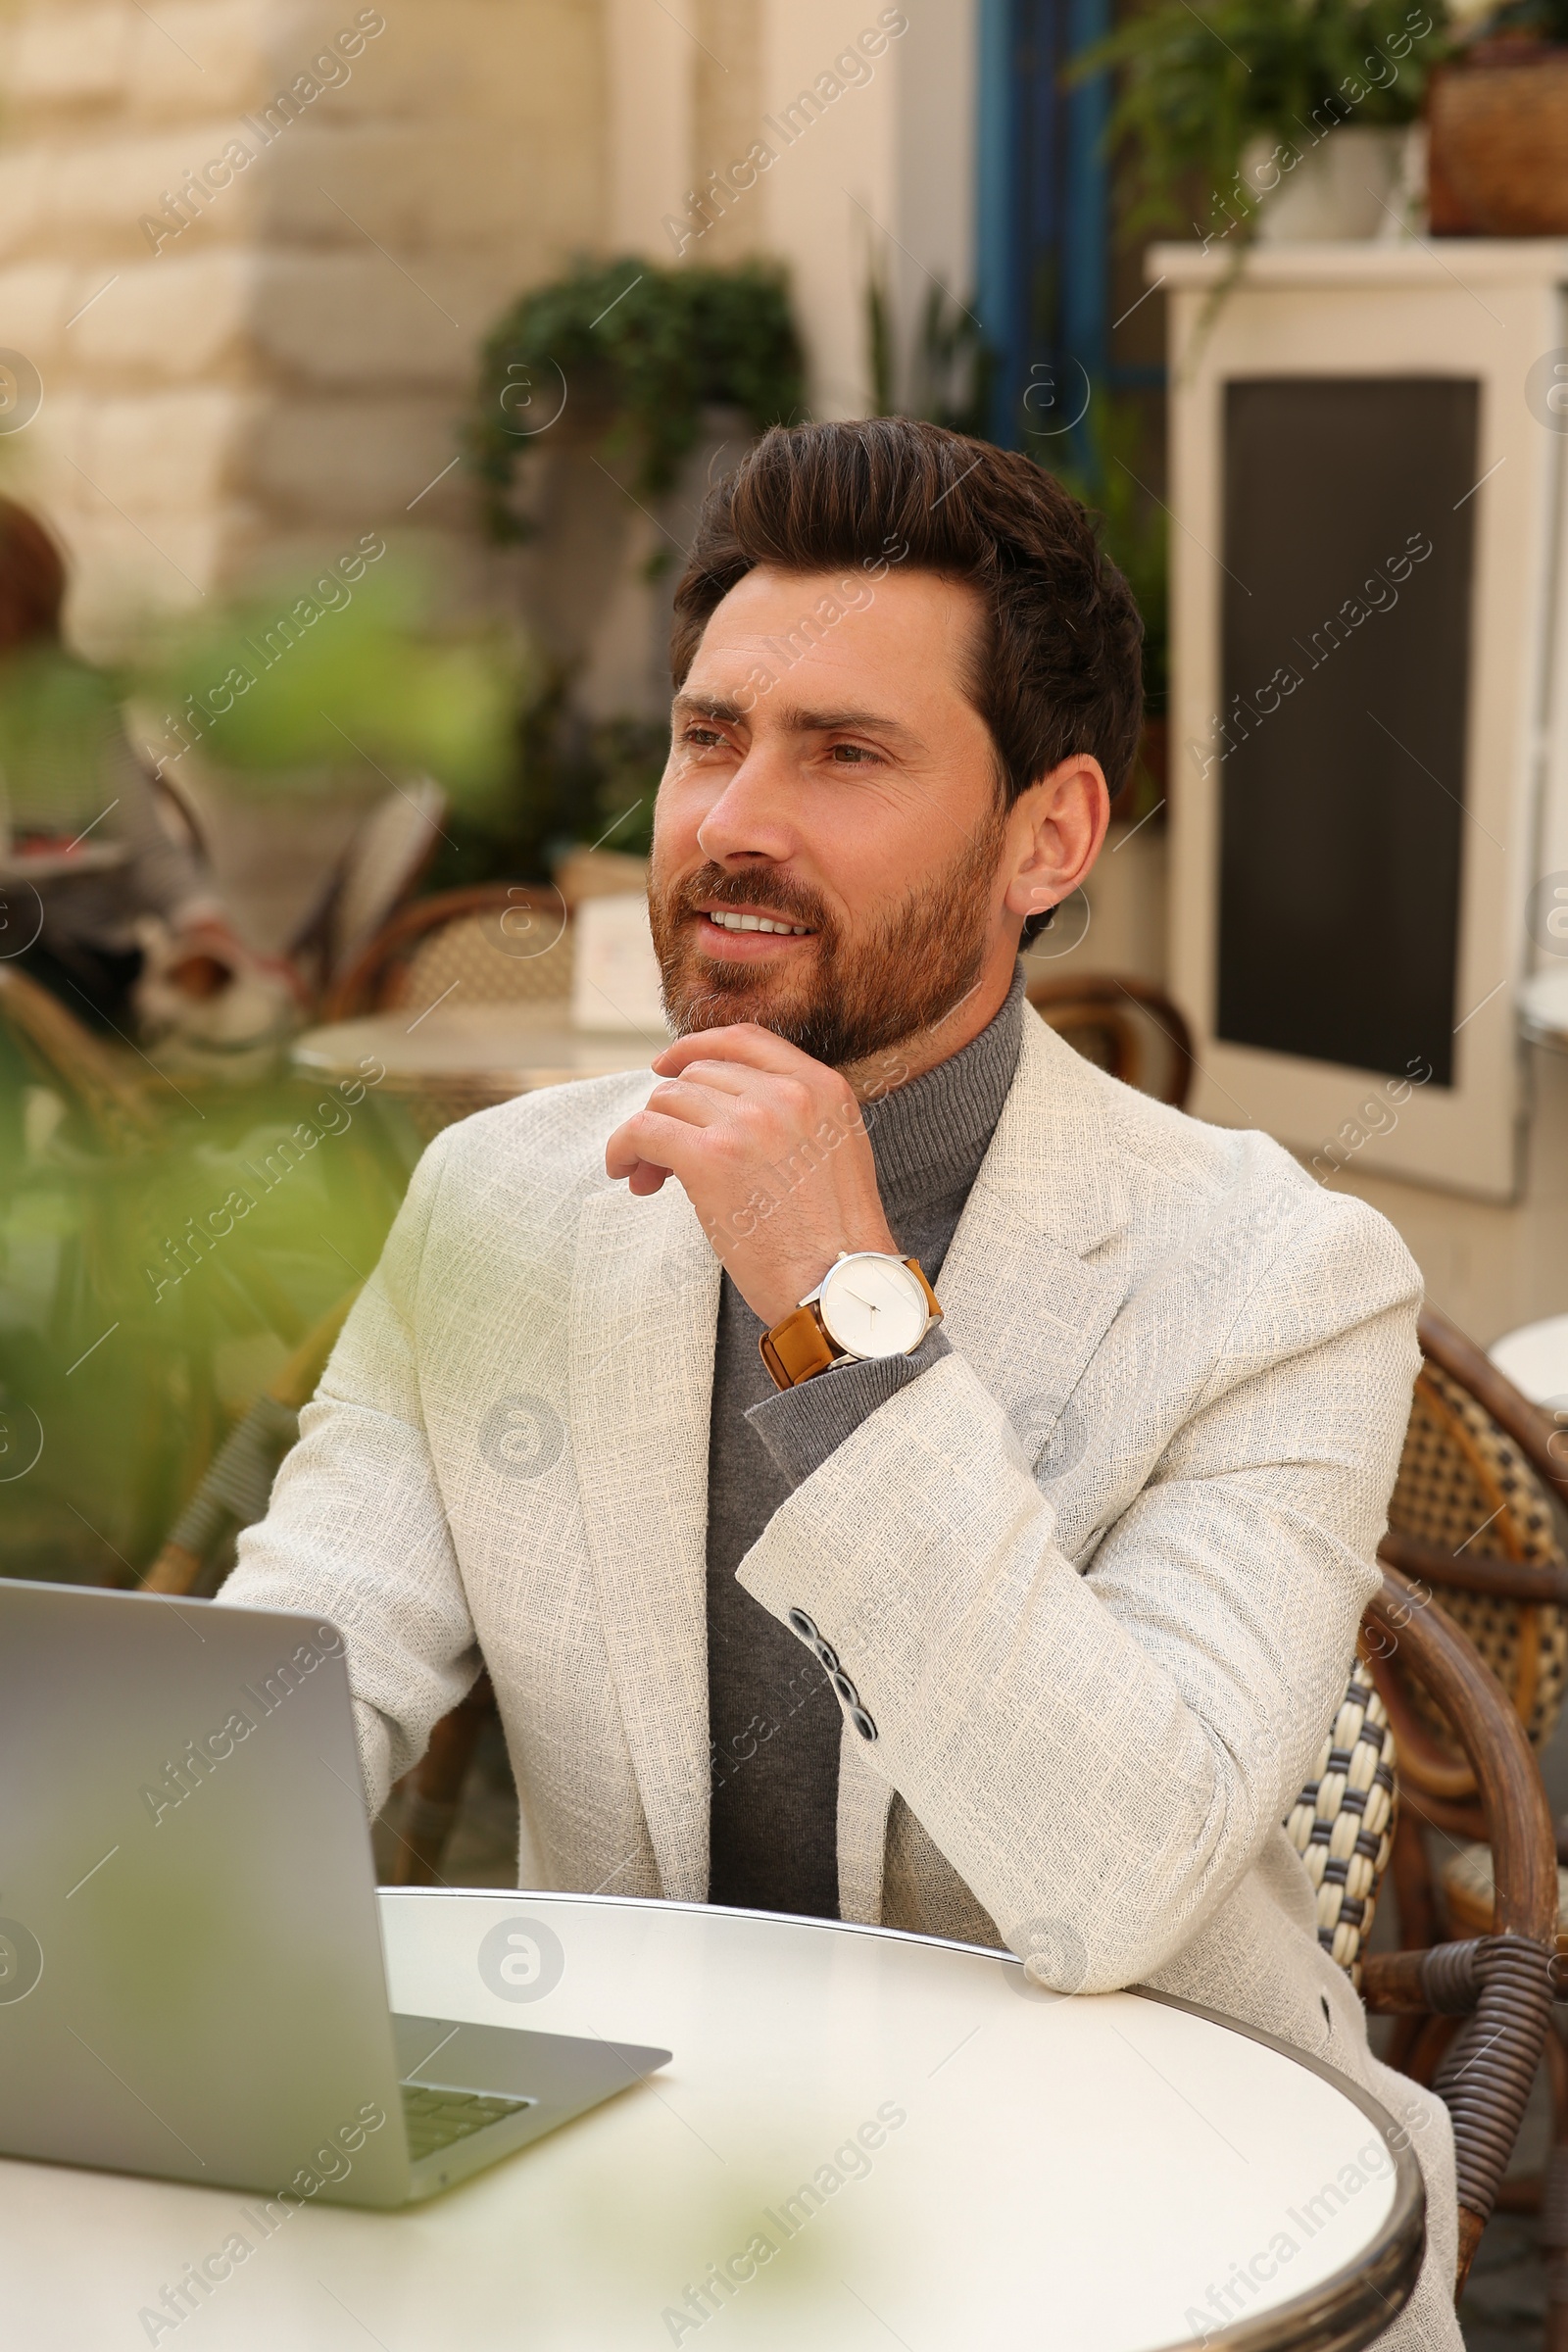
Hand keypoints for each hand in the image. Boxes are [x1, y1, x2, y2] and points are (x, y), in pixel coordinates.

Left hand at [604, 1024, 898, 1326]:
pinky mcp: (712, 1157)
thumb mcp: (834, 1153)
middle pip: (697, 1075)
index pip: (744, 1040)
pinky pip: (643, 1131)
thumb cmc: (833, 1242)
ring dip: (649, 1137)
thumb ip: (790, 1117)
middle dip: (673, 1112)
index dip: (695, 1048)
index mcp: (823, 1088)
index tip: (667, 1069)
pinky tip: (624, 1172)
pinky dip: (623, 1148)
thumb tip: (711, 1108)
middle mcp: (787, 1094)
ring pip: (666, 1101)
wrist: (840, 1290)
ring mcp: (749, 1122)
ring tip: (650, 1180)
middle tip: (664, 1161)